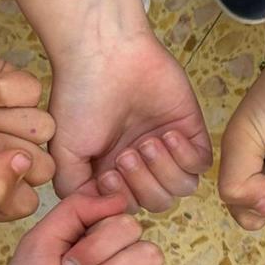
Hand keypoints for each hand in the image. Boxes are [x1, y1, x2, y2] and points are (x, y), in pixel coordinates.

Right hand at [49, 31, 210, 212]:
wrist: (104, 53)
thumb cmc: (79, 96)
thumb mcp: (64, 149)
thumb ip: (75, 189)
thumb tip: (95, 210)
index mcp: (111, 172)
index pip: (128, 209)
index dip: (122, 201)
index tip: (107, 176)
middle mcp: (140, 163)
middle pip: (158, 203)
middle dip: (143, 185)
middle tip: (127, 154)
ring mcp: (166, 147)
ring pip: (181, 188)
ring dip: (164, 171)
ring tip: (147, 143)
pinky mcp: (190, 130)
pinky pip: (201, 164)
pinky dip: (185, 156)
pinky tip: (166, 134)